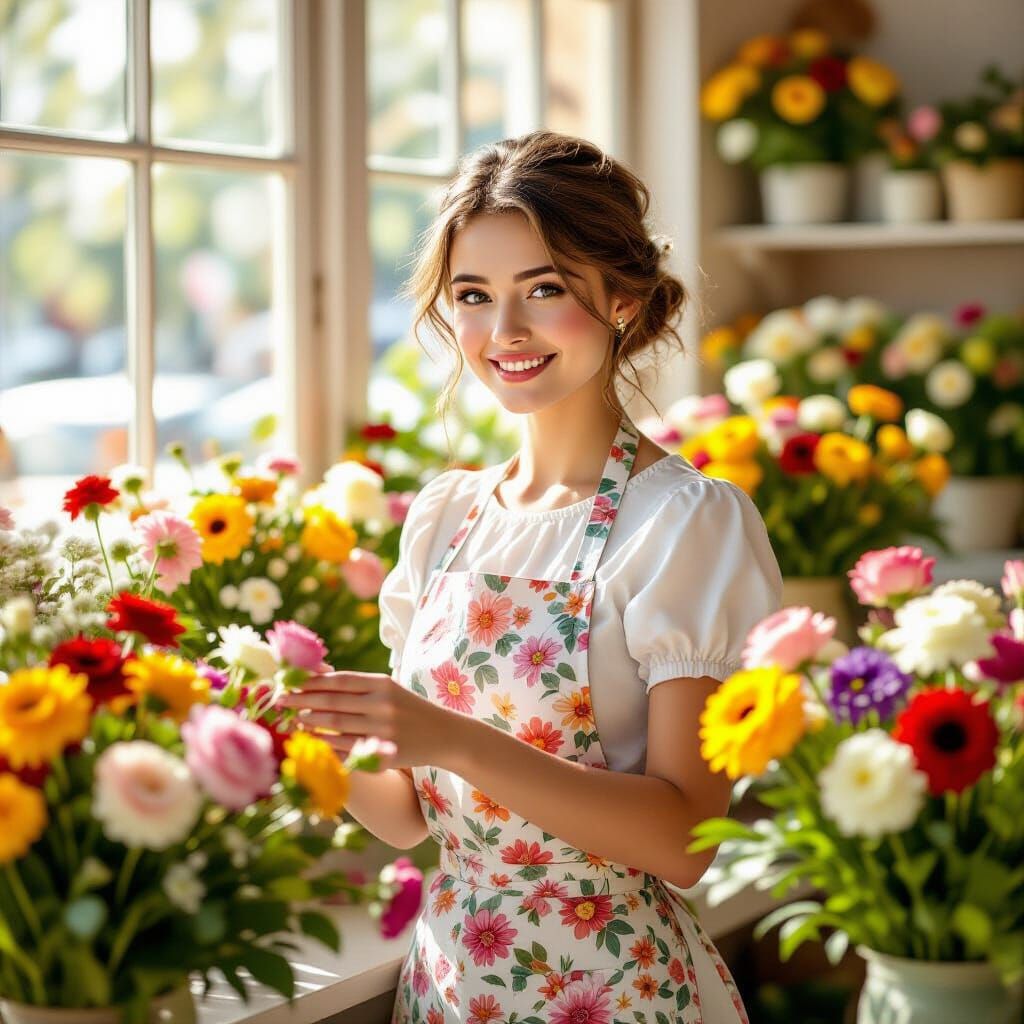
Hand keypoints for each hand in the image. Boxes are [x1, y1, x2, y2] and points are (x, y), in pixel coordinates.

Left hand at [277, 670, 453, 769]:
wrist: (444, 734)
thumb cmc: (409, 708)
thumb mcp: (388, 689)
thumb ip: (357, 685)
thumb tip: (317, 676)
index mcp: (382, 683)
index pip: (339, 681)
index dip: (311, 682)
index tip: (289, 683)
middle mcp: (382, 704)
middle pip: (332, 702)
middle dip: (302, 701)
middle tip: (280, 701)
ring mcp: (383, 729)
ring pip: (336, 725)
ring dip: (311, 722)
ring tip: (295, 719)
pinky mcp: (384, 751)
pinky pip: (347, 747)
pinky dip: (326, 743)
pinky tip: (313, 740)